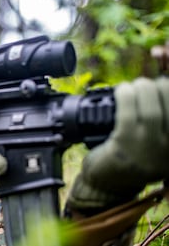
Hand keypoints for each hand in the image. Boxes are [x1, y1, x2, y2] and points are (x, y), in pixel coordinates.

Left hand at [67, 77, 168, 208]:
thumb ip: (163, 125)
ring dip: (141, 90)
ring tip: (133, 87)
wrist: (107, 184)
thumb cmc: (134, 158)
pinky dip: (125, 96)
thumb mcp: (157, 146)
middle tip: (146, 85)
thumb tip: (162, 87)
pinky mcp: (125, 145)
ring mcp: (148, 149)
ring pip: (151, 111)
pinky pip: (128, 114)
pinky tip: (122, 91)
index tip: (164, 84)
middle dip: (159, 88)